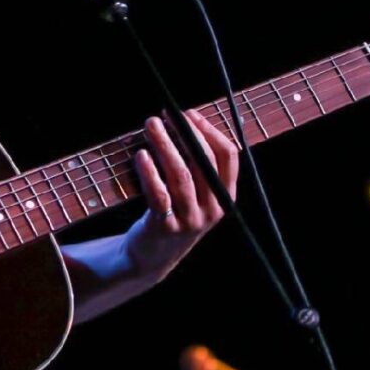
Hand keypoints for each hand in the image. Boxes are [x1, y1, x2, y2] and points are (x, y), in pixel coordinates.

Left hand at [124, 108, 238, 280]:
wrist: (151, 256)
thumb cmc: (171, 212)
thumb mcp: (193, 192)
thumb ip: (195, 162)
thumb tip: (185, 120)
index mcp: (225, 195)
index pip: (229, 156)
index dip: (209, 131)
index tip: (188, 113)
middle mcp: (213, 209)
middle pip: (203, 162)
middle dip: (186, 133)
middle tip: (166, 114)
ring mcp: (190, 220)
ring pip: (181, 176)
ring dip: (165, 145)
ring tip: (151, 125)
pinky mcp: (166, 227)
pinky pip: (159, 195)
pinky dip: (150, 173)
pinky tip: (140, 155)